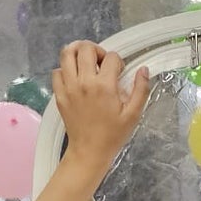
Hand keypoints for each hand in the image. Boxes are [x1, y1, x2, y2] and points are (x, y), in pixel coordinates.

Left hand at [51, 42, 149, 176]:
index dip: (118, 61)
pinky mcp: (59, 94)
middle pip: (85, 48)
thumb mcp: (133, 114)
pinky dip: (65, 69)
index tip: (119, 73)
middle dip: (97, 50)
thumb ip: (141, 90)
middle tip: (101, 63)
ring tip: (85, 61)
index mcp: (104, 86)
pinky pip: (57, 71)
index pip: (111, 57)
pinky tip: (74, 77)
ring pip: (67, 54)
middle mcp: (84, 82)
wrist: (89, 151)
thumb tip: (143, 69)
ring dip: (77, 52)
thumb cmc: (113, 135)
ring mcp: (69, 87)